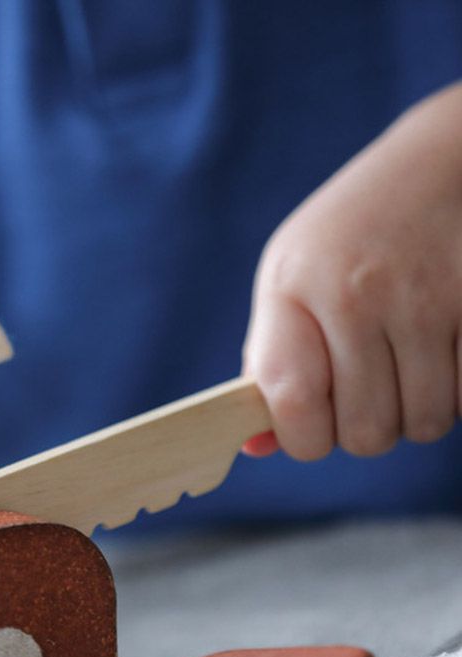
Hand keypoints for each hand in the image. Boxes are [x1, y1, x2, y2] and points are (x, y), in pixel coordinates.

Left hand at [242, 82, 461, 459]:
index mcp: (294, 291)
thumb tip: (256, 448)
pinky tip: (440, 357)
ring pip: (424, 422)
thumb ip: (269, 364)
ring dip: (414, 414)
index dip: (303, 439)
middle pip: (365, 431)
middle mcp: (358, 294)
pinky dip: (455, 393)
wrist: (434, 167)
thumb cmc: (341, 242)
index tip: (310, 430)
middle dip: (363, 430)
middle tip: (363, 396)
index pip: (293, 402)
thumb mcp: (285, 284)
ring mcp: (427, 299)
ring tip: (403, 372)